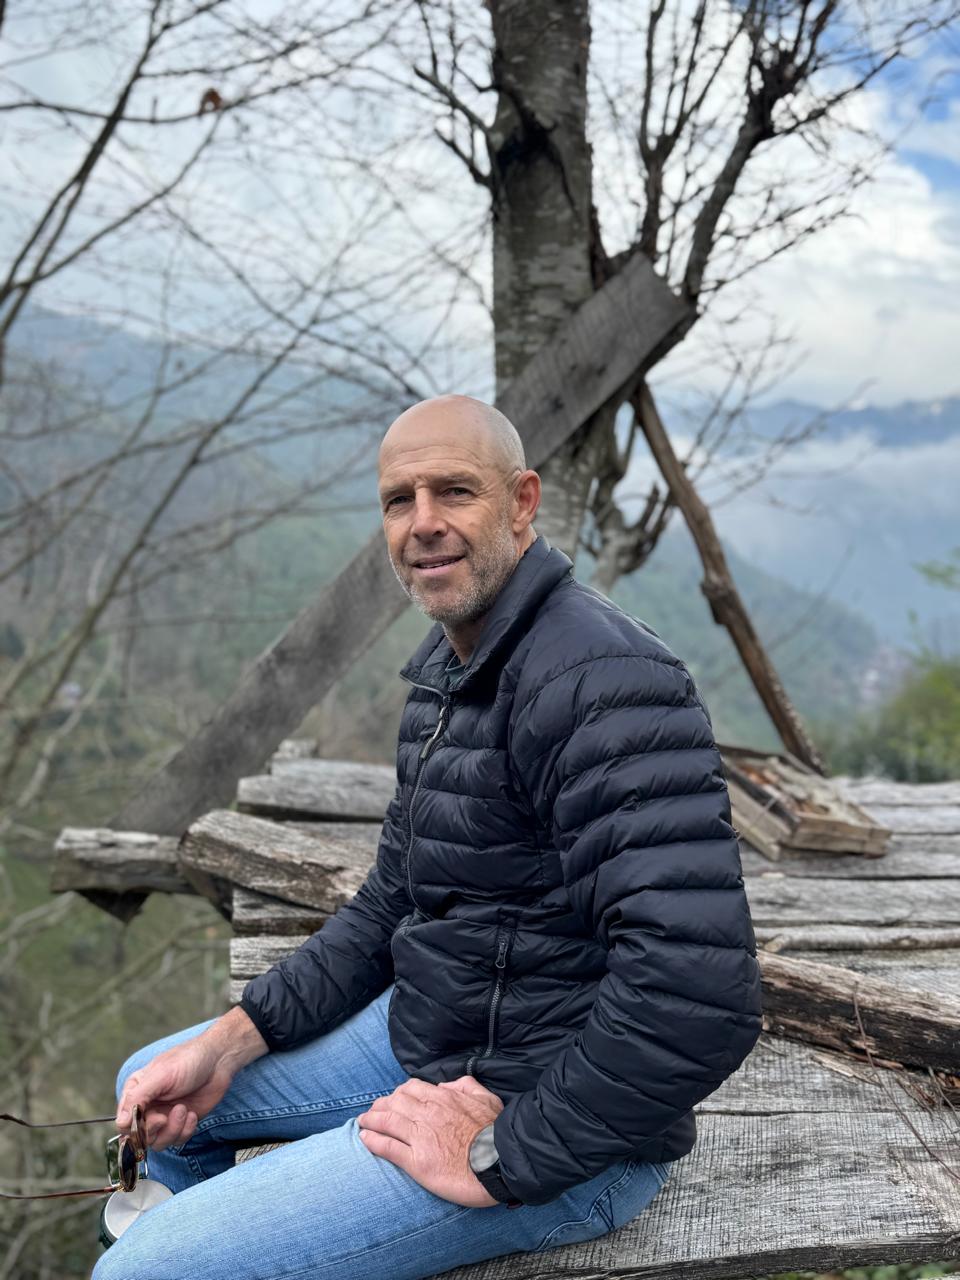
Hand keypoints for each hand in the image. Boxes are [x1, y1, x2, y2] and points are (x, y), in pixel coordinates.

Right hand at [116, 1007, 266, 1151]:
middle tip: (165, 1117)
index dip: (135, 1127)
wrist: (218, 1061)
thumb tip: (120, 1122)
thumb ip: (138, 1098)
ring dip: (172, 1130)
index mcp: (136, 1091)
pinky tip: (192, 1114)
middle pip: (140, 1137)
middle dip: (155, 1130)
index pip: (124, 1122)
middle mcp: (148, 1106)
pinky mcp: (182, 1123)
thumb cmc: (188, 1061)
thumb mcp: (160, 1075)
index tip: (152, 1118)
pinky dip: (185, 1131)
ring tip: (184, 1110)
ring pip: (158, 1142)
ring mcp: (165, 1116)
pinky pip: (176, 1140)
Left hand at [357, 1075, 504, 1206]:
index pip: (412, 1088)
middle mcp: (428, 1113)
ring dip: (371, 1120)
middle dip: (380, 1105)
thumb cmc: (496, 1133)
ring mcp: (421, 1137)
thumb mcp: (488, 1098)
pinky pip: (388, 1147)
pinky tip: (364, 1138)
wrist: (500, 1164)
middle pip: (394, 1102)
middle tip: (373, 1111)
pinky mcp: (417, 1162)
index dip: (398, 1093)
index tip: (393, 1099)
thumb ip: (466, 1085)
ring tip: (363, 1122)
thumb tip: (447, 1085)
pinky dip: (373, 1140)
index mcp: (444, 1098)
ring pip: (387, 1121)